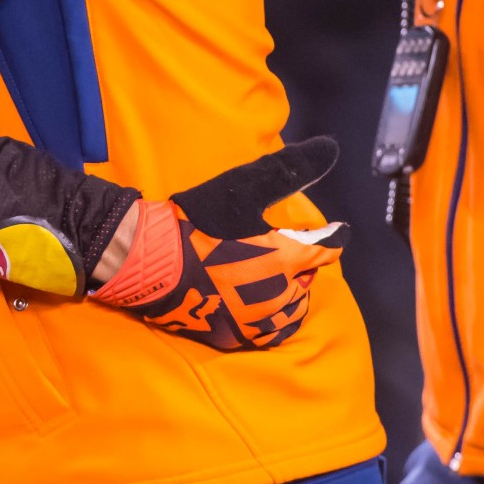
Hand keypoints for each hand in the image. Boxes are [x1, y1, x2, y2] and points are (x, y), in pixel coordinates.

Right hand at [91, 137, 346, 349]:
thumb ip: (288, 171)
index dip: (329, 236)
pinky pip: (265, 331)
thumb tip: (330, 148)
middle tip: (279, 251)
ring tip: (267, 277)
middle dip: (301, 266)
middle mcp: (282, 295)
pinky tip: (249, 301)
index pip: (327, 248)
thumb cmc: (199, 223)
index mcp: (290, 258)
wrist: (152, 261)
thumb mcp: (243, 189)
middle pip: (308, 281)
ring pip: (289, 309)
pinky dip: (265, 316)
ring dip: (286, 293)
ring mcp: (258, 320)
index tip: (331, 231)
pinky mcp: (236, 335)